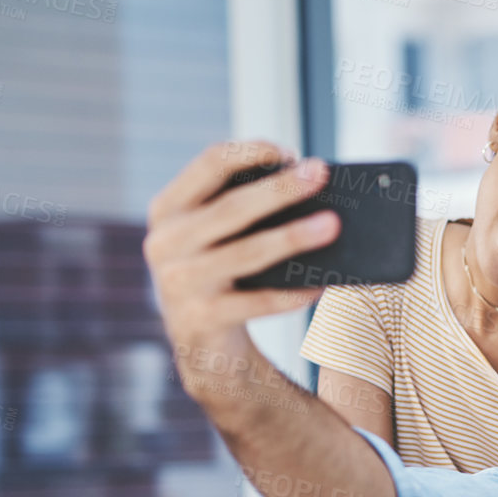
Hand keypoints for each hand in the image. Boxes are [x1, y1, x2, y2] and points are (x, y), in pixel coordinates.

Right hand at [143, 141, 340, 363]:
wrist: (202, 344)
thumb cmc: (222, 275)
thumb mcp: (217, 237)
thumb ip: (242, 210)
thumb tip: (307, 186)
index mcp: (167, 209)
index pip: (208, 164)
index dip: (250, 152)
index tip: (290, 152)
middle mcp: (165, 242)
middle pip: (232, 207)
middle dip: (280, 189)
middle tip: (321, 174)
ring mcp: (179, 283)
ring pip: (246, 253)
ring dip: (293, 237)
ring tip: (332, 225)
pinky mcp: (201, 320)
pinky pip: (257, 302)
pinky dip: (292, 292)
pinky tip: (323, 282)